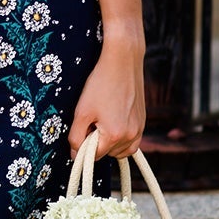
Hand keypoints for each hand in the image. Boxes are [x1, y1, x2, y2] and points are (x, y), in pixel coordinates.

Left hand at [69, 38, 145, 158]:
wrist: (123, 62)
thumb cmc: (100, 85)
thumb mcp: (82, 112)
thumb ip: (76, 137)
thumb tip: (75, 155)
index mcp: (114, 136)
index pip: (93, 156)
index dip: (83, 146)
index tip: (80, 129)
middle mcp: (131, 136)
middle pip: (107, 154)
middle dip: (96, 142)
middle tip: (92, 119)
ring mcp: (140, 129)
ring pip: (120, 150)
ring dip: (109, 143)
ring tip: (102, 119)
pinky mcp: (143, 122)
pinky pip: (131, 142)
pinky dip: (121, 138)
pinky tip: (112, 121)